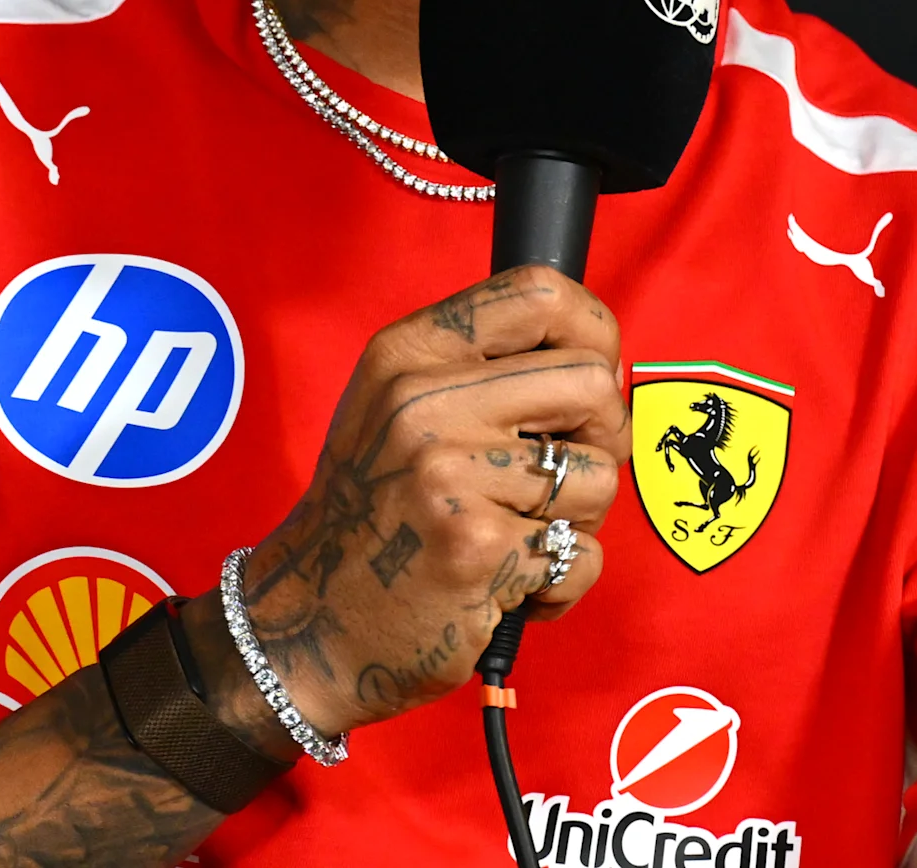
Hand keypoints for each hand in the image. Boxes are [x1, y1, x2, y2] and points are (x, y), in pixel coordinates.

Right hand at [221, 266, 627, 738]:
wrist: (310, 621)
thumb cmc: (374, 514)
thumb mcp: (400, 409)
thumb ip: (486, 371)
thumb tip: (606, 363)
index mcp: (409, 354)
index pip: (539, 295)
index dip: (595, 333)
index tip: (594, 379)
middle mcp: (424, 403)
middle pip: (593, 382)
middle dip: (604, 436)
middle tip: (563, 476)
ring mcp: (450, 476)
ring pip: (599, 475)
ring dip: (578, 520)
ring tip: (520, 537)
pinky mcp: (477, 549)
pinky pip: (582, 555)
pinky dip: (561, 584)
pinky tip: (508, 587)